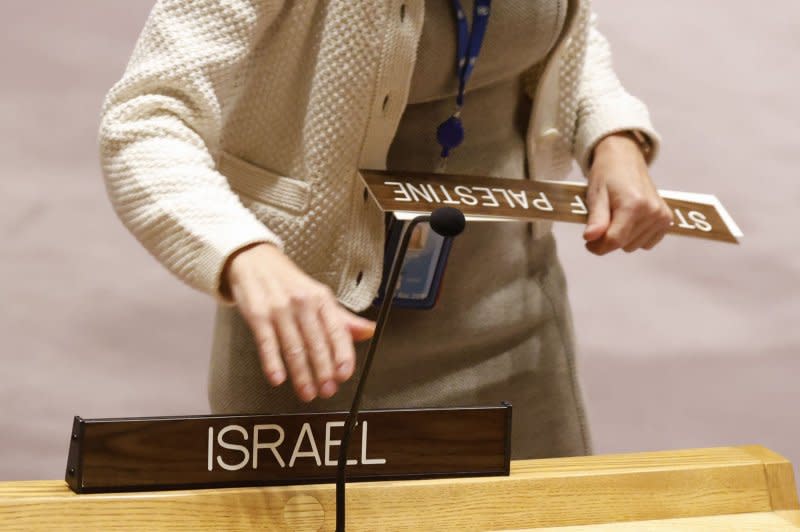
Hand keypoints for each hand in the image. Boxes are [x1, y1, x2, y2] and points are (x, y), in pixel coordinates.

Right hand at [222, 243, 375, 401]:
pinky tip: (278, 378)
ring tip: (307, 392)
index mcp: (321, 299)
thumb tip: (369, 332)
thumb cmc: (289, 283)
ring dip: (301, 374)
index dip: (342, 353)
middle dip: (323, 371)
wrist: (254, 261)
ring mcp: (279, 309)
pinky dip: (272, 362)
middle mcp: (302, 303)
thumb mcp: (318, 296)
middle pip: (316, 342)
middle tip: (327, 391)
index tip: (345, 373)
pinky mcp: (257, 315)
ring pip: (293, 347)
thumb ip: (342, 319)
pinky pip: (266, 343)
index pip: (336, 330)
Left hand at [583, 132, 672, 253]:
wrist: (625, 159)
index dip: (598, 246)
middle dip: (609, 238)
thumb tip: (590, 237)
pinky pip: (647, 243)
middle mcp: (652, 212)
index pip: (614, 240)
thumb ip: (596, 218)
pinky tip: (630, 221)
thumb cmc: (607, 175)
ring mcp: (662, 216)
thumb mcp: (596, 195)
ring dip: (622, 237)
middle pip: (624, 245)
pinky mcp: (666, 219)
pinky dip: (635, 237)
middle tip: (604, 219)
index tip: (588, 242)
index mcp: (634, 205)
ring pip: (634, 246)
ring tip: (617, 216)